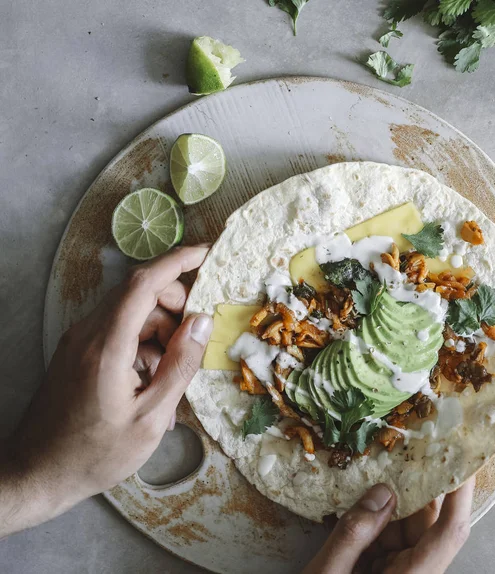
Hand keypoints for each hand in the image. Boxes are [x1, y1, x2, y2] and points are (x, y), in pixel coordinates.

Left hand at [0, 246, 212, 537]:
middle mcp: (89, 332)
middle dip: (175, 305)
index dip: (178, 261)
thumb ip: (180, 366)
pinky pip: (119, 330)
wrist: (37, 473)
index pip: (143, 283)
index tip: (206, 253)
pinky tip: (151, 380)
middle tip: (196, 338)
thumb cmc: (96, 453)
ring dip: (160, 330)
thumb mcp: (151, 417)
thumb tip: (203, 322)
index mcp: (107, 345)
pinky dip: (143, 343)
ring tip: (172, 374)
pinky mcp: (78, 351)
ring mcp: (79, 340)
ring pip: (131, 312)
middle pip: (139, 293)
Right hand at [305, 477, 474, 573]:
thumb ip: (355, 532)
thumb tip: (383, 491)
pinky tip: (364, 497)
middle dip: (418, 486)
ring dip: (395, 499)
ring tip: (381, 466)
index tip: (464, 460)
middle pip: (428, 524)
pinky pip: (391, 537)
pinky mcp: (388, 572)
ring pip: (409, 526)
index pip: (448, 533)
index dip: (460, 495)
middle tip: (409, 447)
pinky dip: (379, 516)